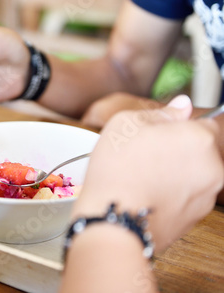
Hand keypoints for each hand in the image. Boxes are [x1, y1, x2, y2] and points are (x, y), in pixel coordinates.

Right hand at [74, 95, 223, 250]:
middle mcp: (213, 167)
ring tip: (141, 177)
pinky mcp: (195, 219)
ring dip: (175, 172)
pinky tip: (145, 194)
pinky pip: (185, 197)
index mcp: (200, 138)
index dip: (181, 124)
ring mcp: (206, 196)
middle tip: (145, 154)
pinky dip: (171, 194)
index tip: (161, 132)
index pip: (206, 121)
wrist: (114, 221)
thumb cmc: (117, 170)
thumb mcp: (127, 123)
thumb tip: (182, 106)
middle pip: (200, 150)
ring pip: (193, 174)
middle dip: (178, 149)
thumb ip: (161, 112)